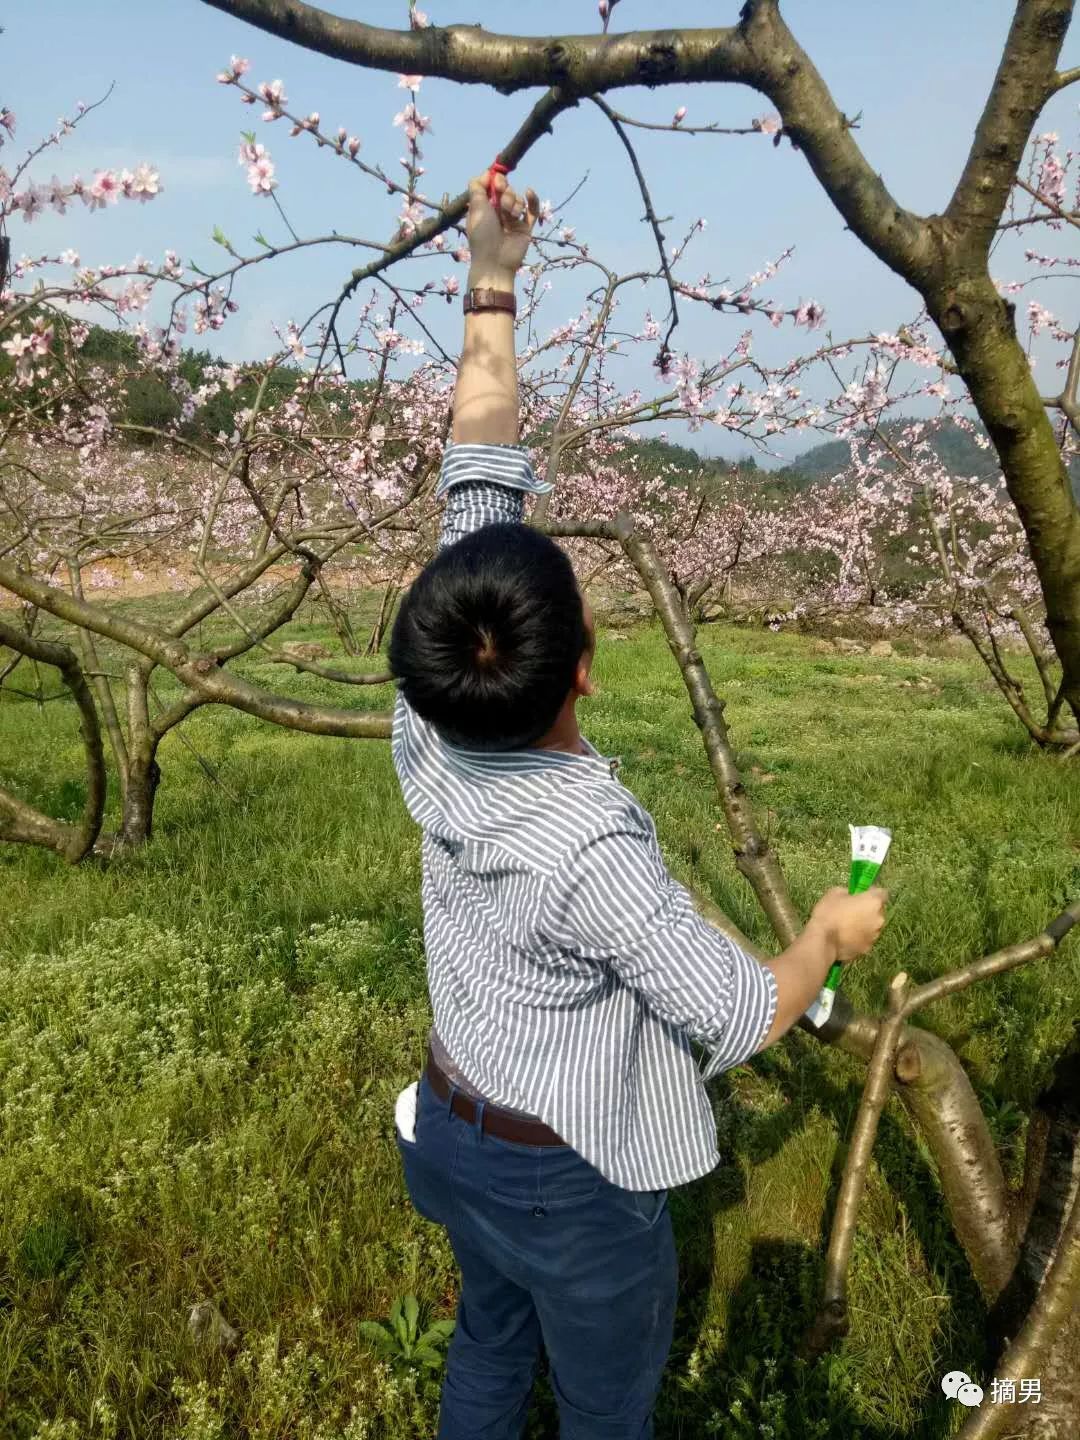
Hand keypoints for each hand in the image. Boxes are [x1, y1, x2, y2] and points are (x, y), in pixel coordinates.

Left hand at [466, 169, 539, 288]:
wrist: (495, 261)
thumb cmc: (482, 235)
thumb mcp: (475, 208)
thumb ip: (477, 187)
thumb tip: (488, 173)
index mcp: (485, 207)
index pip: (492, 185)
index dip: (495, 180)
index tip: (495, 182)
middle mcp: (499, 212)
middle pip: (507, 190)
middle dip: (505, 193)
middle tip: (501, 202)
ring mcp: (513, 219)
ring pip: (518, 199)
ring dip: (514, 203)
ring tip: (509, 217)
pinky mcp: (526, 227)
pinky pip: (532, 209)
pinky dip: (532, 199)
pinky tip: (529, 192)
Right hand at [808, 886, 887, 962]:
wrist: (822, 940)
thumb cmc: (829, 912)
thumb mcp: (835, 892)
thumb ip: (848, 892)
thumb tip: (850, 896)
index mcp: (873, 902)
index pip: (882, 893)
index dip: (872, 892)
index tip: (862, 894)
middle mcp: (879, 919)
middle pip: (878, 911)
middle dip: (868, 909)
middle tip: (853, 910)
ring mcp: (875, 935)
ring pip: (873, 926)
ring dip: (865, 924)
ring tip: (848, 926)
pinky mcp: (867, 948)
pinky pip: (866, 938)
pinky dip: (859, 937)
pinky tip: (846, 937)